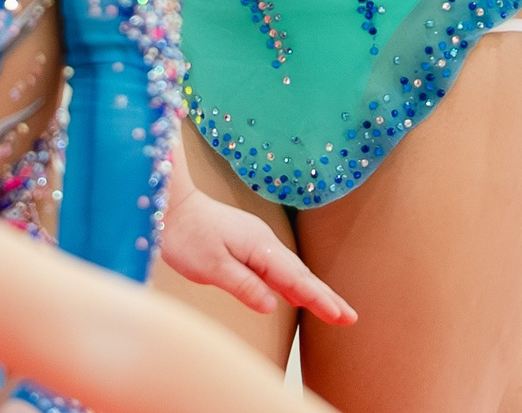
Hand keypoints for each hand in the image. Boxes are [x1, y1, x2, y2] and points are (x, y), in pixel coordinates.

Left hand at [160, 168, 355, 325]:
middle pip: (301, 274)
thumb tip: (273, 304)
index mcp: (259, 246)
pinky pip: (278, 266)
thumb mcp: (211, 266)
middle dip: (326, 296)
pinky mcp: (248, 243)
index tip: (341, 316)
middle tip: (350, 317)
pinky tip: (298, 292)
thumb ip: (244, 285)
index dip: (319, 300)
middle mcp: (264, 241)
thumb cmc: (186, 236)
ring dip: (313, 289)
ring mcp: (257, 241)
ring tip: (334, 309)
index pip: (295, 279)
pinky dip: (294, 281)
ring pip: (291, 269)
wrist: (171, 205)